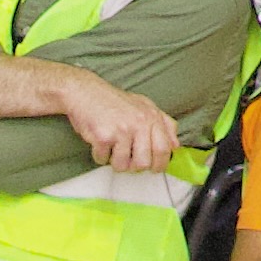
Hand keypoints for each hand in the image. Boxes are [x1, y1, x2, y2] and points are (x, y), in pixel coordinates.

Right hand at [47, 68, 186, 177]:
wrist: (85, 91)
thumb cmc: (114, 101)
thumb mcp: (144, 105)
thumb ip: (164, 124)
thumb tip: (175, 146)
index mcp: (151, 117)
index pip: (163, 149)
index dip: (159, 164)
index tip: (153, 168)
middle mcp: (139, 123)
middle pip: (144, 163)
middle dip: (135, 167)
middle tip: (128, 159)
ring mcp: (121, 129)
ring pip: (123, 165)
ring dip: (116, 162)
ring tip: (112, 149)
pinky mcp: (103, 136)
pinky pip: (103, 160)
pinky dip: (100, 156)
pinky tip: (99, 144)